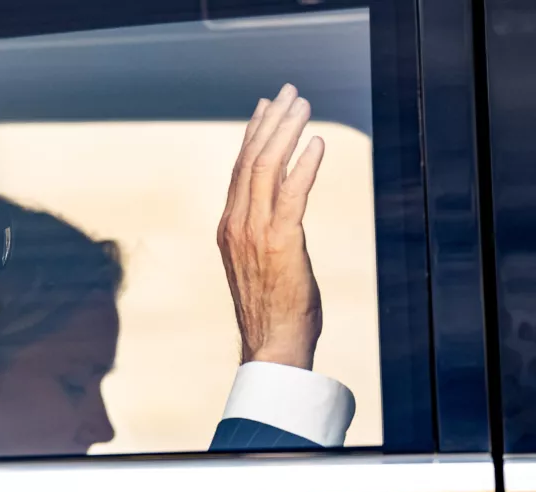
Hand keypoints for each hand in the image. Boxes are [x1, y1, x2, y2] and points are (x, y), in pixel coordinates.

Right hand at [216, 84, 325, 369]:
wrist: (271, 345)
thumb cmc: (271, 310)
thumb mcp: (258, 264)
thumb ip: (262, 235)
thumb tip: (279, 215)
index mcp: (228, 227)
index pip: (239, 169)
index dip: (253, 134)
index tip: (267, 108)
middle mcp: (235, 224)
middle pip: (250, 159)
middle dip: (271, 122)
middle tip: (289, 93)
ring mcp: (254, 232)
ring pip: (266, 168)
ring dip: (287, 132)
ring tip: (303, 106)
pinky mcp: (280, 241)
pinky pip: (290, 194)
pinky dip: (304, 165)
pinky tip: (317, 144)